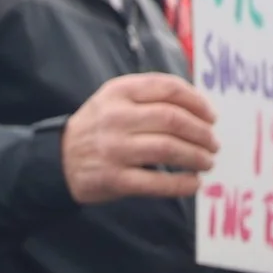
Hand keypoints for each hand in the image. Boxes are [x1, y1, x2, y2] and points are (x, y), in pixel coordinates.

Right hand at [62, 73, 216, 204]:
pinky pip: (156, 182)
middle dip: (201, 132)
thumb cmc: (97, 128)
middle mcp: (116, 118)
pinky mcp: (115, 179)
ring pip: (168, 149)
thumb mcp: (114, 100)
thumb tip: (198, 109)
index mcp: (119, 92)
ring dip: (196, 157)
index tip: (211, 116)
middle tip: (213, 143)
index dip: (197, 102)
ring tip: (207, 162)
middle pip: (172, 119)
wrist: (59, 161)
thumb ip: (148, 97)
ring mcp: (114, 149)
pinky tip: (193, 183)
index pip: (168, 88)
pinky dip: (180, 184)